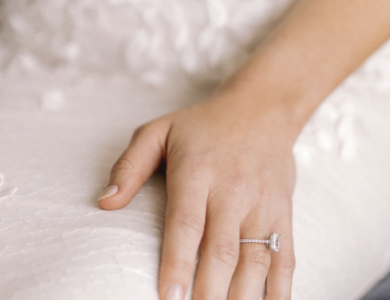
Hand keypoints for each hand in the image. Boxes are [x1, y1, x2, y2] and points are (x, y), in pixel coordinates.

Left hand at [99, 89, 299, 299]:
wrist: (262, 108)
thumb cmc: (203, 125)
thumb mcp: (158, 132)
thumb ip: (129, 166)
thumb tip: (105, 202)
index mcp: (197, 172)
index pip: (186, 223)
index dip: (178, 262)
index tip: (170, 296)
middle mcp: (232, 190)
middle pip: (221, 250)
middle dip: (208, 292)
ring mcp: (262, 204)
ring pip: (255, 260)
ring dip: (242, 297)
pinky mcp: (283, 213)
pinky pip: (284, 257)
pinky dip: (279, 290)